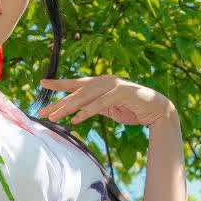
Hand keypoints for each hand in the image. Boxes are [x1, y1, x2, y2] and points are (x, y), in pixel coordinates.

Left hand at [40, 74, 175, 127]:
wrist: (157, 110)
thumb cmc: (133, 109)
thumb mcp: (109, 109)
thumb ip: (94, 107)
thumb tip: (77, 111)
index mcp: (100, 83)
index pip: (76, 83)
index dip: (59, 83)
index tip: (42, 83)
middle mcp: (104, 81)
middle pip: (76, 92)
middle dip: (59, 102)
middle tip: (42, 112)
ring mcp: (113, 85)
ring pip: (85, 97)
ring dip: (68, 108)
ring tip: (54, 117)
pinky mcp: (122, 93)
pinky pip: (100, 104)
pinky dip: (87, 111)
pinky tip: (75, 119)